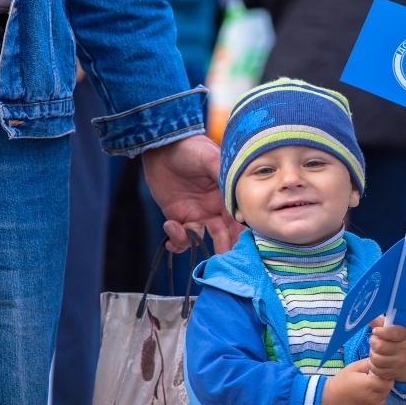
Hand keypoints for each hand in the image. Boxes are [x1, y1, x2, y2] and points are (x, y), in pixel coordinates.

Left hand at [142, 134, 244, 253]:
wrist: (162, 145)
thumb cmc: (191, 148)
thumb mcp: (211, 159)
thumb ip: (224, 177)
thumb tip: (238, 198)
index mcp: (228, 196)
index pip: (240, 220)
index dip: (242, 234)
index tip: (243, 245)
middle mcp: (216, 209)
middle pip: (225, 235)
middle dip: (225, 248)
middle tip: (223, 259)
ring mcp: (197, 215)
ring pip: (203, 240)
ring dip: (198, 246)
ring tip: (188, 233)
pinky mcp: (178, 218)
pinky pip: (182, 239)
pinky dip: (177, 241)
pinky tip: (171, 228)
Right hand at [320, 359, 393, 404]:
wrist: (330, 400)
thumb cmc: (342, 382)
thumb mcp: (354, 367)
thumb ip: (369, 364)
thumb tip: (381, 363)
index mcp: (370, 385)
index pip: (388, 382)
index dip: (385, 378)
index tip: (377, 377)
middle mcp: (373, 399)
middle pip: (386, 391)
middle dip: (381, 386)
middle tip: (370, 385)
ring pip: (383, 401)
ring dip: (379, 397)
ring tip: (366, 394)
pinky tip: (367, 403)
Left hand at [367, 316, 405, 385]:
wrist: (405, 360)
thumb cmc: (394, 340)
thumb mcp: (390, 328)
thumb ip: (380, 322)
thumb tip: (370, 319)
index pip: (393, 333)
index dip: (381, 332)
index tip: (376, 331)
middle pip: (380, 346)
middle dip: (373, 342)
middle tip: (375, 341)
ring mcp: (400, 363)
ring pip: (376, 358)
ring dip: (372, 354)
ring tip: (376, 351)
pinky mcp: (393, 374)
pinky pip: (375, 369)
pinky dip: (372, 364)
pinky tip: (377, 361)